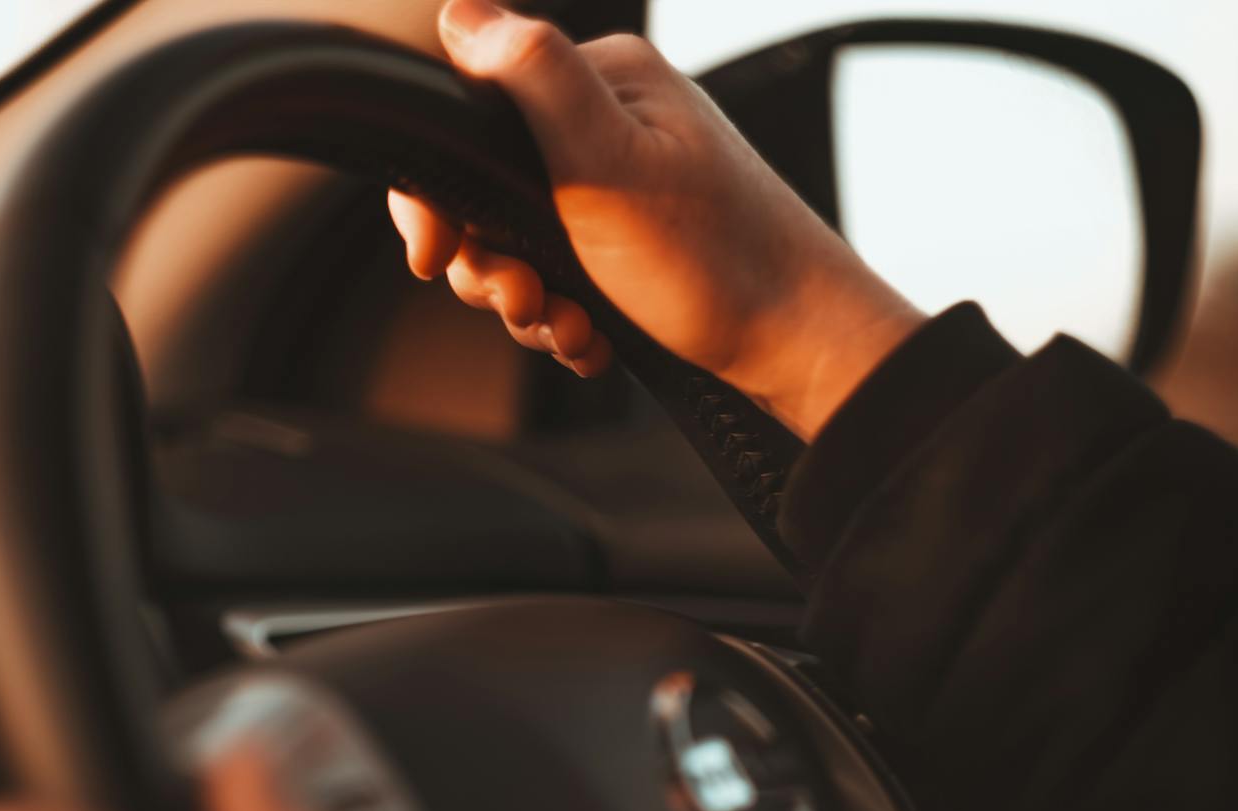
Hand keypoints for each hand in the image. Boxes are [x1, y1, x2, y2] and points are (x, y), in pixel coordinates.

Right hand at [389, 0, 922, 440]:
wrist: (800, 349)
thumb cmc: (718, 262)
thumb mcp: (612, 163)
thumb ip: (537, 79)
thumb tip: (460, 15)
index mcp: (602, 84)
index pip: (469, 121)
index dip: (439, 197)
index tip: (438, 255)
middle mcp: (610, 126)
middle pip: (486, 197)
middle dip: (492, 266)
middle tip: (529, 301)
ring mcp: (620, 190)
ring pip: (520, 252)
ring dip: (531, 306)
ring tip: (573, 328)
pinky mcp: (630, 248)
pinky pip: (561, 283)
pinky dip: (566, 322)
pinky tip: (594, 340)